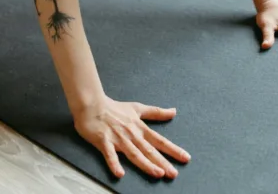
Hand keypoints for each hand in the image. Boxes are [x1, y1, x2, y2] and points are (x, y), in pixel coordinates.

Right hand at [73, 95, 189, 179]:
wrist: (92, 104)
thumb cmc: (114, 108)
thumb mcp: (138, 108)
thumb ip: (156, 112)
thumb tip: (174, 111)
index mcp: (140, 128)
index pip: (160, 140)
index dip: (173, 149)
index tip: (185, 158)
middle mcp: (131, 134)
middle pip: (149, 150)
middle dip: (162, 162)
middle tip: (174, 174)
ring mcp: (118, 138)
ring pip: (134, 153)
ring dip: (146, 164)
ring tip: (157, 174)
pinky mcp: (104, 141)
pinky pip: (109, 155)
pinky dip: (114, 163)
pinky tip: (120, 173)